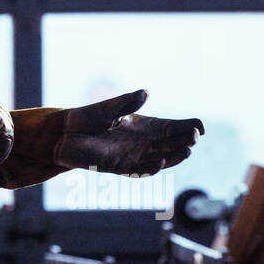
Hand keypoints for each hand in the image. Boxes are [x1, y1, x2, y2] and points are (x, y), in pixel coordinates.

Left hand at [54, 89, 202, 175]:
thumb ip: (126, 102)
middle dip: (184, 141)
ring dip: (174, 156)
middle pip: (171, 143)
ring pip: (161, 158)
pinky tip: (160, 161)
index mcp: (144, 126)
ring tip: (186, 150)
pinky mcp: (119, 167)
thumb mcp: (107, 108)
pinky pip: (140, 170)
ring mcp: (133, 156)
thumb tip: (146, 93)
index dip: (188, 127)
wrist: (63, 135)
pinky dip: (151, 167)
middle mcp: (142, 142)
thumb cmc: (86, 119)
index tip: (200, 127)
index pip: (172, 127)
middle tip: (194, 137)